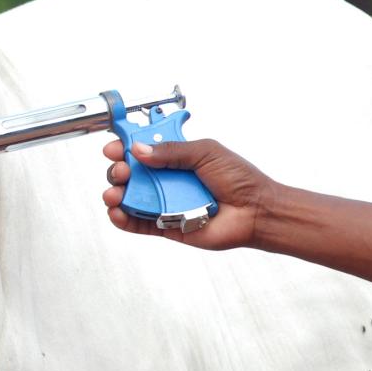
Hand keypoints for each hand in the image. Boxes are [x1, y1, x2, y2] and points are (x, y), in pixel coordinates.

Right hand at [101, 138, 276, 249]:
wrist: (256, 212)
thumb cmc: (239, 180)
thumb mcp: (206, 152)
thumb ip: (172, 150)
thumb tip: (139, 149)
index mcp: (175, 156)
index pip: (142, 147)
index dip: (125, 145)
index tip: (116, 145)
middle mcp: (166, 178)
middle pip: (130, 172)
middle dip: (119, 169)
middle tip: (123, 170)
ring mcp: (163, 202)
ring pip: (128, 197)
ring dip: (115, 193)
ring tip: (116, 193)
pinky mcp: (164, 225)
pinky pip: (137, 223)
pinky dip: (122, 218)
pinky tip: (117, 212)